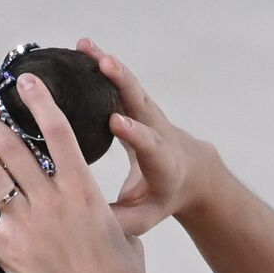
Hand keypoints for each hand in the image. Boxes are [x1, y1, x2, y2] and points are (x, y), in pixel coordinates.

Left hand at [0, 74, 147, 272]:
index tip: (26, 81)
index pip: (59, 134)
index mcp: (84, 191)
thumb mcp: (126, 237)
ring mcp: (27, 227)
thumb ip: (110, 217)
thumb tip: (105, 215)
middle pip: (14, 149)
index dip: (41, 102)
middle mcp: (52, 202)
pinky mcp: (9, 255)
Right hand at [77, 37, 221, 236]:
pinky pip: (120, 81)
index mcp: (161, 160)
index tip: (116, 122)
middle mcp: (157, 131)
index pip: (147, 143)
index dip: (133, 132)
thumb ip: (121, 222)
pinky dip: (103, 63)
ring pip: (129, 86)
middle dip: (124, 83)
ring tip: (84, 46)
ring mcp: (148, 114)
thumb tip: (88, 226)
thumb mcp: (146, 217)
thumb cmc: (163, 198)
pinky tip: (82, 47)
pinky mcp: (137, 104)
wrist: (190, 173)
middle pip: (140, 103)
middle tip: (104, 63)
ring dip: (108, 65)